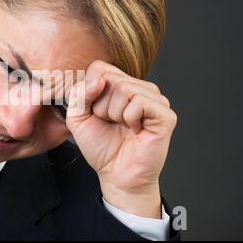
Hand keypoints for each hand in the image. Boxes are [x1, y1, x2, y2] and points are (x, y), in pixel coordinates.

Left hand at [66, 60, 176, 217]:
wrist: (116, 174)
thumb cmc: (100, 147)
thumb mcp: (77, 117)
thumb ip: (79, 94)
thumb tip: (100, 80)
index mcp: (120, 85)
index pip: (99, 68)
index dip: (90, 93)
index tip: (96, 114)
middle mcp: (139, 88)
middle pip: (109, 77)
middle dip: (101, 106)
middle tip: (111, 123)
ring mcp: (154, 99)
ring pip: (124, 88)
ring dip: (114, 114)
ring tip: (123, 127)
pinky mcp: (164, 113)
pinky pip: (138, 101)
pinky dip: (129, 118)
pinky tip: (135, 130)